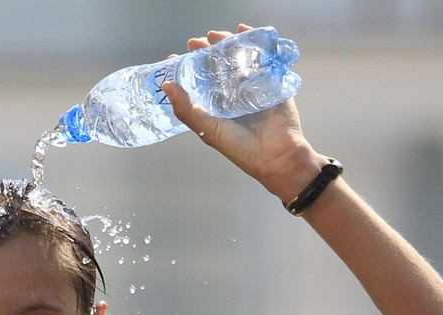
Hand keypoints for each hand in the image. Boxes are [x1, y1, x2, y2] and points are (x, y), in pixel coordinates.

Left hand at [163, 25, 320, 197]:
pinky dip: (253, 42)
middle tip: (196, 42)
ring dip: (226, 43)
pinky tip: (243, 31)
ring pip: (237, 58)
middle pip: (217, 66)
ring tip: (215, 36)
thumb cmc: (240, 147)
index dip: (188, 68)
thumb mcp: (208, 129)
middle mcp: (233, 94)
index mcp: (216, 105)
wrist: (276, 155)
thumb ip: (187, 109)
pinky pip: (261, 57)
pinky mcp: (272, 79)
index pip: (199, 82)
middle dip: (205, 51)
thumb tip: (166, 86)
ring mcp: (253, 85)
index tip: (176, 57)